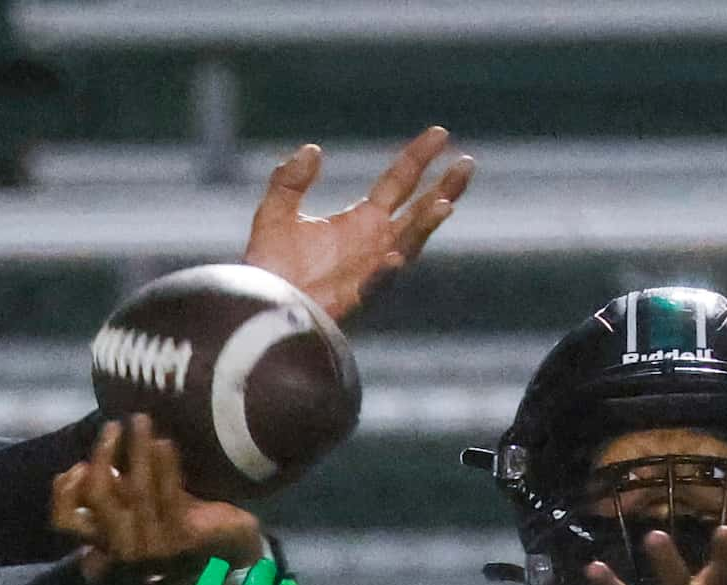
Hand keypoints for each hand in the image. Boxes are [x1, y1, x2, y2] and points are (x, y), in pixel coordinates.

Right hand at [49, 414, 263, 584]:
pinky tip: (165, 443)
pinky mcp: (183, 538)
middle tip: (114, 426)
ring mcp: (153, 548)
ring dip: (137, 447)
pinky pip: (168, 493)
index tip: (79, 463)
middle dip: (103, 454)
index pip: (65, 521)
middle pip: (97, 496)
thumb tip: (95, 461)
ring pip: (135, 489)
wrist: (232, 562)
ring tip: (141, 421)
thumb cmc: (181, 531)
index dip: (64, 490)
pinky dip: (164, 464)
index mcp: (105, 545)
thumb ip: (117, 496)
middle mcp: (122, 551)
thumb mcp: (141, 513)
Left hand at [241, 126, 472, 325]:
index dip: (419, 158)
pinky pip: (374, 285)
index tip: (440, 134)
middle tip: (467, 163)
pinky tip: (394, 256)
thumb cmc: (271, 265)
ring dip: (425, 227)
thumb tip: (313, 150)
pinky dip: (385, 272)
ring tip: (444, 205)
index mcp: (362, 221)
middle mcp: (375, 244)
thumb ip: (289, 181)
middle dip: (444, 188)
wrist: (259, 307)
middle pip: (418, 211)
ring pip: (407, 246)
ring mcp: (369, 271)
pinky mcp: (353, 299)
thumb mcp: (275, 212)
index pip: (400, 182)